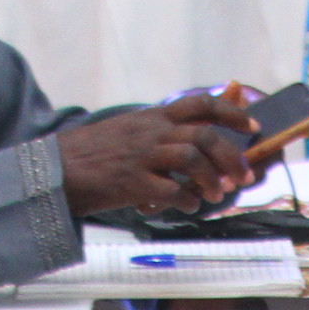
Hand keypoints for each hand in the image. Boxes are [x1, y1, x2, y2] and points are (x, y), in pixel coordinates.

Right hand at [58, 90, 259, 215]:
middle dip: (231, 156)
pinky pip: (171, 191)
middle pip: (204, 135)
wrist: (56, 169)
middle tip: (242, 176)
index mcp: (153, 117)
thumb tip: (196, 136)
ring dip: (211, 179)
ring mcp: (141, 157)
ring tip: (216, 194)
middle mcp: (151, 132)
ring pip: (192, 159)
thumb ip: (162, 130)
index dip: (231, 112)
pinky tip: (189, 205)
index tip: (252, 125)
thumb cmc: (95, 153)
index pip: (200, 104)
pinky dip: (187, 200)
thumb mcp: (131, 129)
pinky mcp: (132, 183)